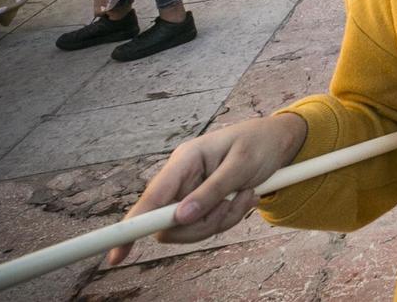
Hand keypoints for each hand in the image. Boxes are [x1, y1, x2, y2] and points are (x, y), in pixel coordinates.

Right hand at [104, 114, 307, 265]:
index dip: (132, 227)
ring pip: (190, 229)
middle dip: (203, 223)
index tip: (115, 255)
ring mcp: (191, 191)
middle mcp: (182, 178)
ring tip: (246, 194)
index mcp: (184, 160)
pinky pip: (207, 226)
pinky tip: (246, 196)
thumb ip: (211, 192)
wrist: (280, 141)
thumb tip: (179, 218)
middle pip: (170, 224)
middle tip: (234, 203)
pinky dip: (228, 218)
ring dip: (221, 219)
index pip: (150, 198)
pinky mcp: (203, 202)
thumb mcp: (241, 165)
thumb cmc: (260, 144)